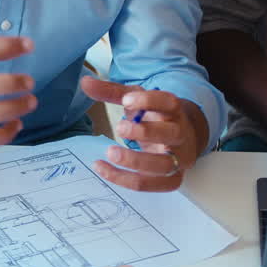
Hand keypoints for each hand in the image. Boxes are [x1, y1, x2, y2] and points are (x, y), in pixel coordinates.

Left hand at [80, 78, 206, 191]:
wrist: (181, 138)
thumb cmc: (155, 116)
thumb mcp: (136, 100)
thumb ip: (112, 91)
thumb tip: (85, 82)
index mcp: (173, 110)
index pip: (168, 102)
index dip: (148, 101)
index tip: (126, 101)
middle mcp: (180, 134)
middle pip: (171, 134)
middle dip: (145, 132)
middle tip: (119, 128)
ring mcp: (179, 158)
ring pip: (163, 165)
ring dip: (135, 162)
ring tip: (110, 153)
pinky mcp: (172, 178)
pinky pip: (153, 184)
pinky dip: (128, 180)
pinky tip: (106, 170)